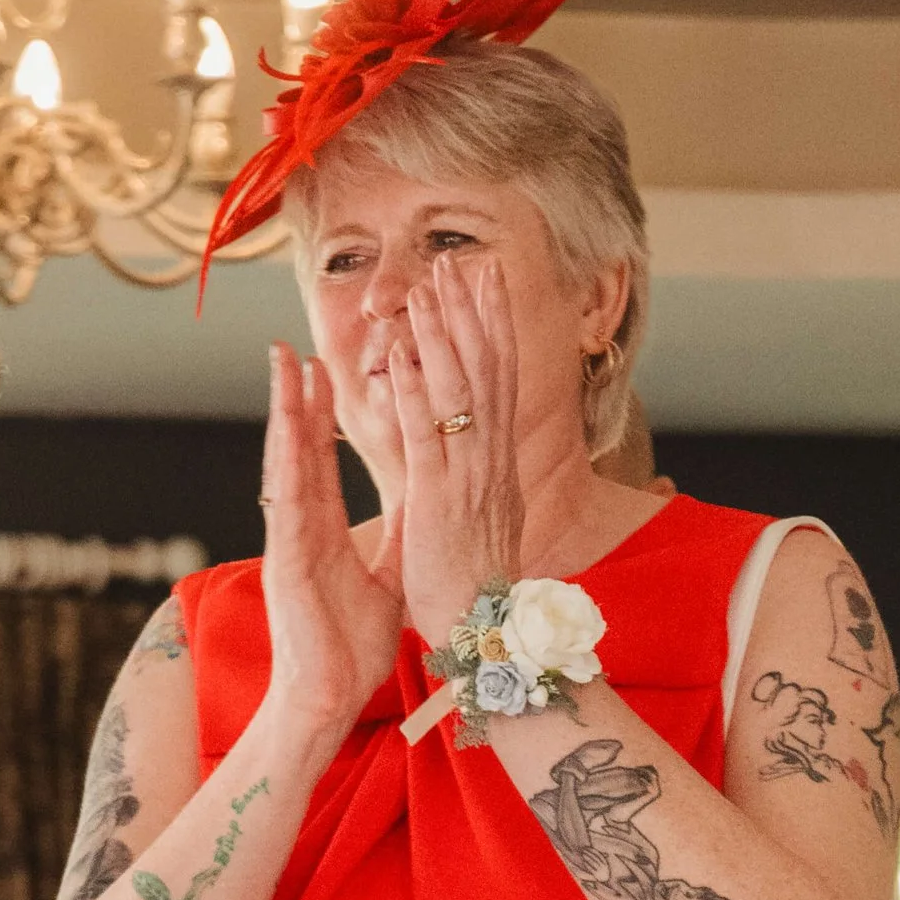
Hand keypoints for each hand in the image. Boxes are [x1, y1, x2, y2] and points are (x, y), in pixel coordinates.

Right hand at [257, 345, 407, 744]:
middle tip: (293, 348)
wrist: (327, 699)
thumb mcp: (386, 578)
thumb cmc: (348, 650)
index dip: (323, 417)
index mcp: (322, 532)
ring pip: (285, 466)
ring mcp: (288, 543)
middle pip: (298, 452)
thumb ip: (397, 536)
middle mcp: (300, 530)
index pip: (322, 462)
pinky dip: (287, 463)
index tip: (325, 372)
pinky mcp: (284, 563)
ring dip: (282, 415)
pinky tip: (285, 429)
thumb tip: (419, 500)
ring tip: (282, 367)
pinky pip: (287, 504)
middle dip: (297, 399)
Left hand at [388, 252, 526, 647]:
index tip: (486, 284)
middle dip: (473, 313)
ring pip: (458, 392)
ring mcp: (466, 478)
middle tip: (461, 262)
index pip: (499, 382)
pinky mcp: (436, 501)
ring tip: (429, 286)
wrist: (484, 637)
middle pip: (487, 371)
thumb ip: (482, 483)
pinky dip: (413, 393)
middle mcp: (490, 463)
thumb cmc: (476, 589)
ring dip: (442, 336)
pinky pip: (425, 436)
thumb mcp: (484, 522)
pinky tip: (400, 356)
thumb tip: (487, 460)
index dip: (493, 329)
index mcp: (497, 467)